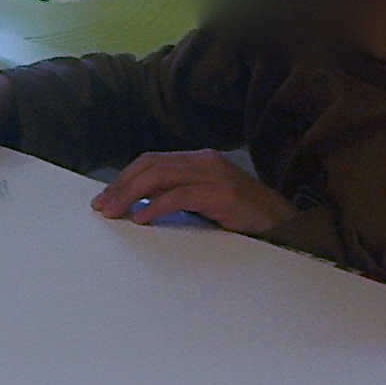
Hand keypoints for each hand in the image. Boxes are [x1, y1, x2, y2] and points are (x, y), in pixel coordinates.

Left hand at [92, 150, 298, 233]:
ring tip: (115, 213)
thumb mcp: (201, 201)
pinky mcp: (223, 194)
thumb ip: (174, 196)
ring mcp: (215, 175)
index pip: (151, 161)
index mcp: (198, 160)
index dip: (123, 178)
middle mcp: (205, 161)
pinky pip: (181, 195)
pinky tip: (142, 218)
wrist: (283, 224)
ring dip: (131, 195)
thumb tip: (135, 205)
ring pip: (161, 176)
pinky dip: (157, 206)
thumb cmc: (239, 216)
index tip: (104, 198)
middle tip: (102, 207)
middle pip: (151, 166)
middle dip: (121, 186)